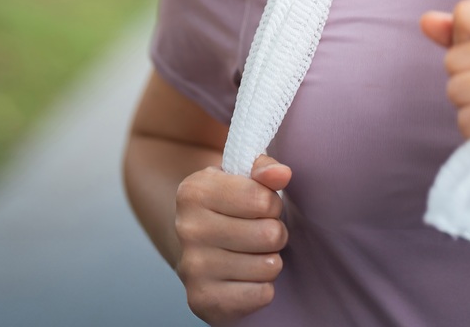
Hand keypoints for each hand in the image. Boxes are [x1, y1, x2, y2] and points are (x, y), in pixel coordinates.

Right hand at [172, 154, 290, 323]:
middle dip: (275, 233)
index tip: (260, 206)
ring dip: (269, 260)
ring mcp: (192, 267)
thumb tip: (281, 174)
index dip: (271, 203)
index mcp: (194, 192)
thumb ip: (264, 169)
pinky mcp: (203, 300)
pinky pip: (261, 294)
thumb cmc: (229, 208)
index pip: (263, 199)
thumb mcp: (242, 179)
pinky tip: (246, 278)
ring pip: (269, 265)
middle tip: (259, 232)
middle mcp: (187, 229)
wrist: (197, 250)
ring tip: (252, 254)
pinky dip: (262, 288)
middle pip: (270, 234)